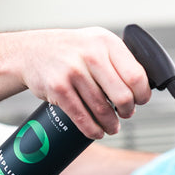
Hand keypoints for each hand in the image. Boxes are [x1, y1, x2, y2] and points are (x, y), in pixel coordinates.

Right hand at [17, 27, 151, 139]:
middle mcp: (91, 54)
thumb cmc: (69, 51)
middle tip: (125, 114)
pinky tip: (96, 132)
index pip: (136, 75)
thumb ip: (116, 60)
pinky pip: (82, 116)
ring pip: (102, 109)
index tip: (140, 101)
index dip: (142, 94)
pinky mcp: (58, 88)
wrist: (32, 52)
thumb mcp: (96, 44)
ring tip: (111, 127)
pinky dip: (92, 130)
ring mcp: (73, 71)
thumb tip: (141, 87)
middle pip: (122, 95)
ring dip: (110, 125)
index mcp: (106, 42)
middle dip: (127, 111)